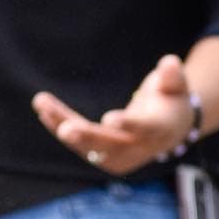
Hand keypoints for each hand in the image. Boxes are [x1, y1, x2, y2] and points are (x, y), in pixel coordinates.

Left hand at [32, 55, 197, 174]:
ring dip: (62, 126)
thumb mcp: (176, 87)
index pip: (143, 129)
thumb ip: (172, 77)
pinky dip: (60, 126)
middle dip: (87, 137)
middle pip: (110, 144)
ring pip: (88, 145)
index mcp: (159, 129)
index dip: (128, 125)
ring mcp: (120, 155)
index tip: (109, 120)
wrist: (170, 130)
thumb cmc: (171, 100)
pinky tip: (43, 111)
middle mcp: (138, 147)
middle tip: (65, 130)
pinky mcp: (104, 155)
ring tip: (42, 104)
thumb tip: (170, 63)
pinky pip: (80, 143)